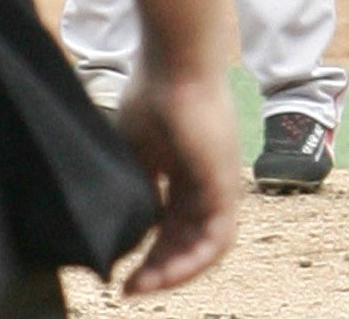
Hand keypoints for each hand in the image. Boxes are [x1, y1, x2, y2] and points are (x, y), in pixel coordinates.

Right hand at [117, 70, 241, 294]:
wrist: (174, 59)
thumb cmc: (152, 91)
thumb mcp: (135, 147)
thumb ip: (137, 183)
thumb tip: (128, 224)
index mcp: (185, 169)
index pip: (172, 223)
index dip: (149, 251)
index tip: (122, 273)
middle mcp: (207, 179)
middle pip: (188, 238)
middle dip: (160, 268)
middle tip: (130, 289)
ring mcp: (220, 181)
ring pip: (207, 245)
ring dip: (176, 271)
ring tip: (145, 287)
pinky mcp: (226, 182)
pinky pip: (219, 236)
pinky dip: (194, 260)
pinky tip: (166, 274)